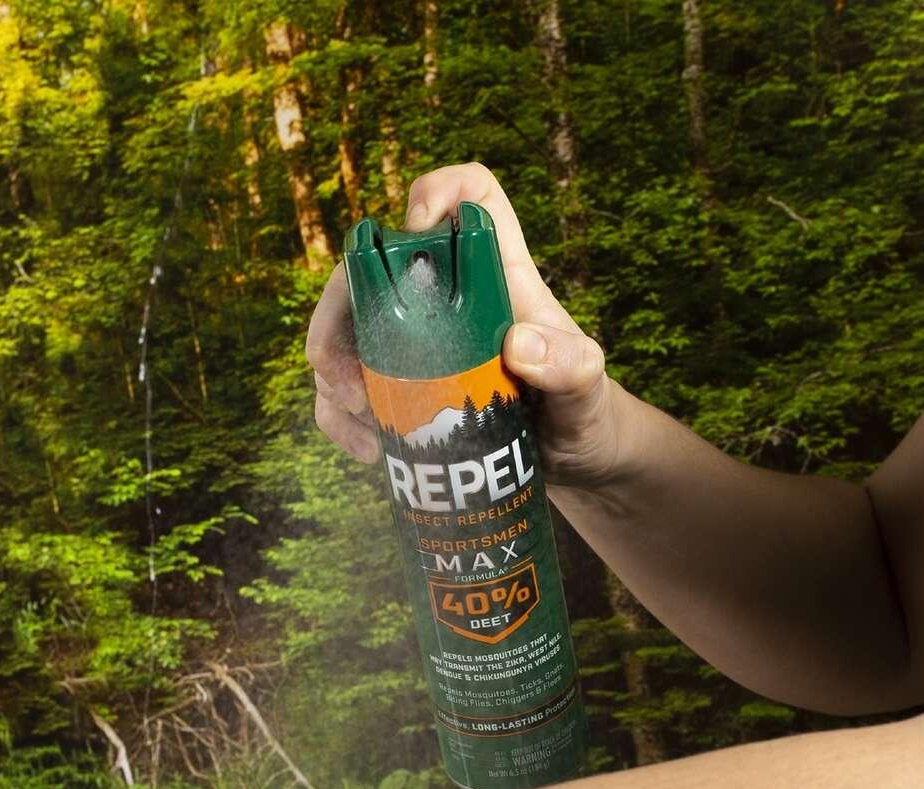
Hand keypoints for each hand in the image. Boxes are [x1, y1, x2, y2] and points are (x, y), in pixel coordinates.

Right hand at [306, 161, 628, 493]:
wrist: (574, 461)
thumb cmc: (586, 413)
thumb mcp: (589, 393)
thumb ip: (571, 367)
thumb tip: (519, 345)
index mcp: (498, 276)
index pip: (471, 198)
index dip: (439, 191)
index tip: (416, 226)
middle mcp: (446, 301)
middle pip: (369, 271)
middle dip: (340, 317)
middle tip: (352, 382)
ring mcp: (414, 345)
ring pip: (346, 331)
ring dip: (334, 374)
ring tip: (362, 419)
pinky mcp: (399, 390)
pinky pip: (346, 391)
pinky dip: (340, 418)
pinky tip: (367, 451)